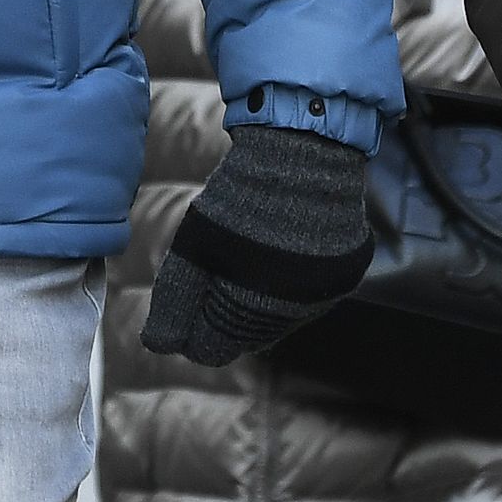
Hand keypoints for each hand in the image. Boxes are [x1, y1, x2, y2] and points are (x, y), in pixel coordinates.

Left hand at [139, 122, 372, 367]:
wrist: (302, 152)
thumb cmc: (238, 200)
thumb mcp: (192, 248)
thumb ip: (174, 302)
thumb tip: (157, 346)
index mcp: (253, 311)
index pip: (209, 349)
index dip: (188, 325)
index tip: (186, 294)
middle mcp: (293, 314)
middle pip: (242, 337)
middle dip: (220, 311)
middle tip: (215, 266)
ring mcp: (323, 295)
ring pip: (275, 319)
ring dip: (255, 297)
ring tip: (248, 251)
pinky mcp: (345, 274)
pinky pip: (307, 296)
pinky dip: (289, 281)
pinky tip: (278, 249)